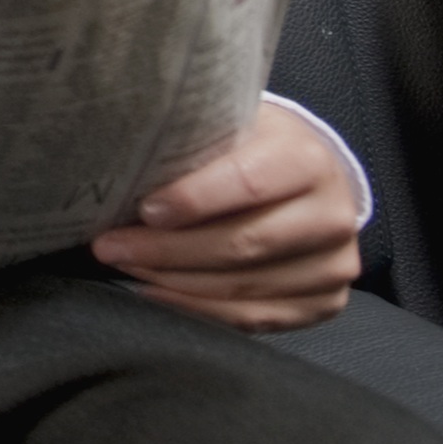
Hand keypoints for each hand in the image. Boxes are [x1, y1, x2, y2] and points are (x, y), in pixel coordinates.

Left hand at [93, 101, 362, 330]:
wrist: (306, 181)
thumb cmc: (251, 150)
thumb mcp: (230, 126)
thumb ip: (193, 143)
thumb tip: (120, 162)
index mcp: (308, 159)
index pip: (247, 183)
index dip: (192, 200)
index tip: (144, 210)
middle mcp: (331, 215)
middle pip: (242, 243)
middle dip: (165, 249)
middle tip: (109, 246)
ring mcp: (333, 264)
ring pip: (241, 287)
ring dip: (171, 280)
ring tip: (124, 264)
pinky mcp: (325, 302)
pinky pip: (251, 317)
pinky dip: (195, 308)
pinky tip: (155, 291)